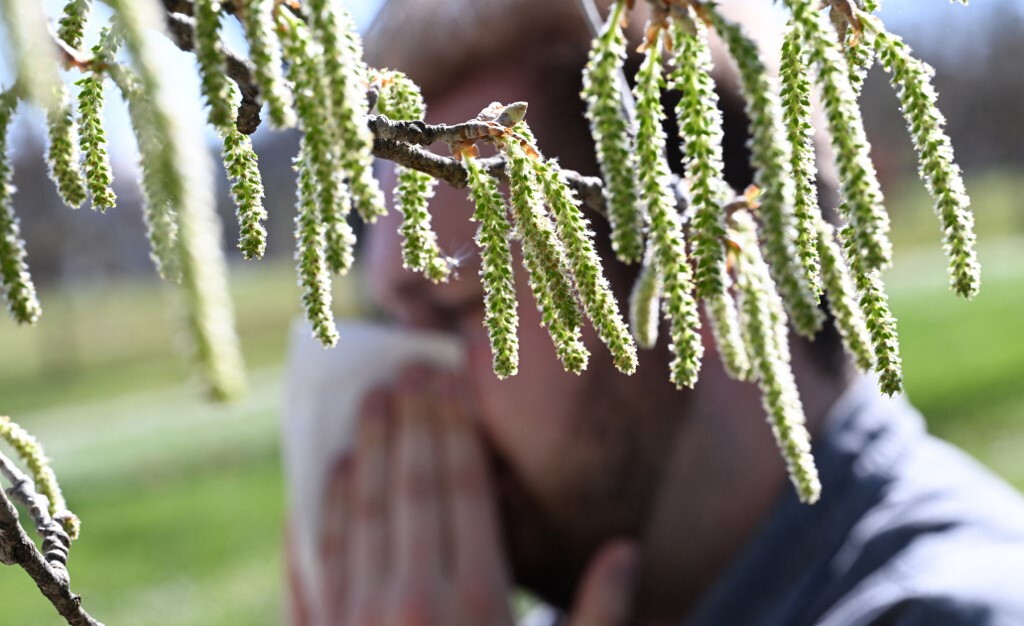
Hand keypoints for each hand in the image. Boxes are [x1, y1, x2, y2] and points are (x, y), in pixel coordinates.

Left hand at [316, 365, 637, 625]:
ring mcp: (356, 623)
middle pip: (409, 488)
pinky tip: (323, 481)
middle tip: (403, 370)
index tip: (447, 381)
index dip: (454, 429)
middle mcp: (411, 603)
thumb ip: (599, 618)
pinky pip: (315, 567)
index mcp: (478, 603)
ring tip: (366, 404)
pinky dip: (318, 518)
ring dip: (363, 453)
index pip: (461, 489)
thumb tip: (626, 548)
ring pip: (357, 515)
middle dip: (408, 423)